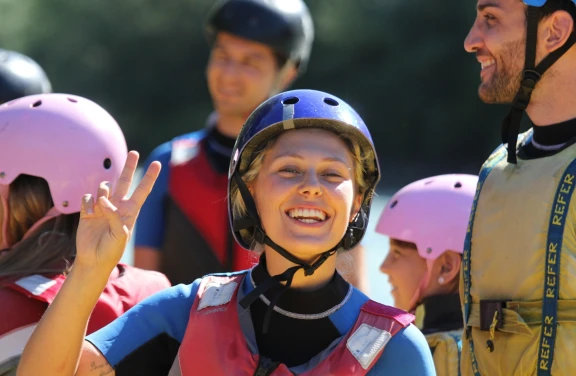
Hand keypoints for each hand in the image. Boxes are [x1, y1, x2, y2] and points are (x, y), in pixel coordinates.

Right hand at [75, 151, 160, 272]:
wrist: (93, 259)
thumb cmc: (111, 249)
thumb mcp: (119, 235)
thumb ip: (114, 217)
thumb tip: (103, 200)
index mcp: (130, 211)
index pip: (142, 190)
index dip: (150, 177)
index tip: (158, 163)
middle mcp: (117, 206)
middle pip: (125, 181)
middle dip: (129, 167)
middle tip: (134, 152)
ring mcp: (102, 207)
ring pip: (104, 186)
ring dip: (103, 191)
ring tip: (101, 203)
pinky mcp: (88, 210)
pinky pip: (87, 197)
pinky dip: (87, 203)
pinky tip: (88, 214)